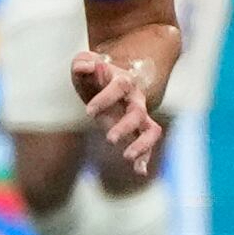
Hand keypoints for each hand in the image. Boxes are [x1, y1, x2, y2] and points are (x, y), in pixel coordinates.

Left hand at [72, 50, 163, 179]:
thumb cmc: (91, 73)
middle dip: (125, 126)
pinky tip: (139, 172)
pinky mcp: (137, 131)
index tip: (88, 111)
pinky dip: (145, 159)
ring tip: (127, 157)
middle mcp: (135, 99)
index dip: (105, 98)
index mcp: (123, 80)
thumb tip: (86, 67)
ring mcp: (139, 116)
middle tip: (109, 138)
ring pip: (151, 130)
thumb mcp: (83, 63)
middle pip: (138, 112)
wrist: (103, 81)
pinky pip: (148, 145)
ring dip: (142, 145)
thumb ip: (82, 63)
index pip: (120, 86)